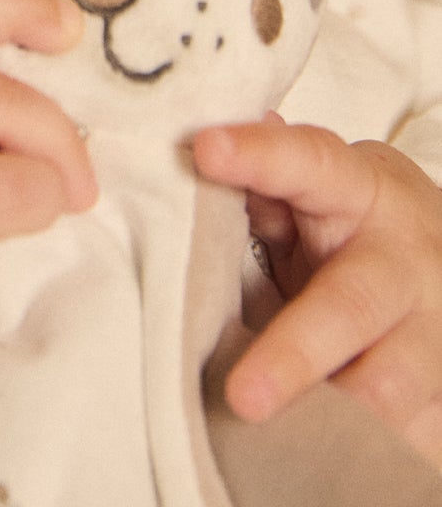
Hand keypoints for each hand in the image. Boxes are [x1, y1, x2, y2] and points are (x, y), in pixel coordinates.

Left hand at [194, 114, 441, 462]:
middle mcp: (404, 261)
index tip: (205, 150)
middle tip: (242, 396)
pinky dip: (362, 452)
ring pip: (388, 387)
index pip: (309, 161)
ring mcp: (433, 333)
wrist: (440, 265)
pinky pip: (411, 435)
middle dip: (295, 354)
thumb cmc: (352, 225)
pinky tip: (319, 461)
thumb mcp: (317, 189)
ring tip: (270, 437)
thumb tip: (195, 149)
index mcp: (363, 191)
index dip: (259, 155)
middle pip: (351, 306)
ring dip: (328, 416)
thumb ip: (263, 180)